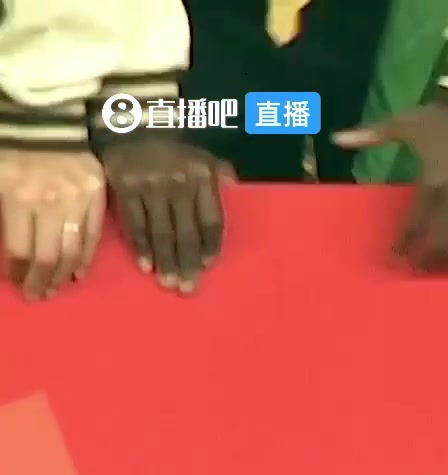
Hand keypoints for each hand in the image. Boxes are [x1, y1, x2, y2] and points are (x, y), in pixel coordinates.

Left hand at [0, 149, 104, 300]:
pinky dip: (85, 258)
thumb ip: (3, 215)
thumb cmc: (9, 148)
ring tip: (54, 288)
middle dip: (40, 281)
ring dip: (62, 275)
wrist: (42, 116)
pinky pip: (93, 235)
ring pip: (73, 250)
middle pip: (48, 256)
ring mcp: (78, 200)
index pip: (20, 250)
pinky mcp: (98, 195)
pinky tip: (77, 272)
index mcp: (19, 198)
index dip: (17, 273)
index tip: (16, 284)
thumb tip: (12, 253)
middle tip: (36, 296)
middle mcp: (51, 203)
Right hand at [99, 138, 233, 294]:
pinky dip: (140, 247)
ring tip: (170, 283)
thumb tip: (235, 185)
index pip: (211, 220)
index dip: (210, 245)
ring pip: (161, 233)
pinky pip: (135, 224)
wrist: (129, 124)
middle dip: (188, 263)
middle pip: (186, 232)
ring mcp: (149, 187)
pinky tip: (146, 267)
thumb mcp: (203, 154)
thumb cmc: (172, 148)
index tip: (208, 266)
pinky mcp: (124, 189)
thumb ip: (221, 172)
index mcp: (202, 177)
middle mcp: (178, 184)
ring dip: (166, 262)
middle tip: (189, 289)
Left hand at [335, 103, 447, 272]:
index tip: (397, 257)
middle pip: (445, 237)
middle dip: (432, 257)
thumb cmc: (444, 116)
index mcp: (434, 179)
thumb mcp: (406, 123)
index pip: (417, 221)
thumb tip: (336, 138)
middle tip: (421, 269)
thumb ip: (372, 135)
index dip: (406, 242)